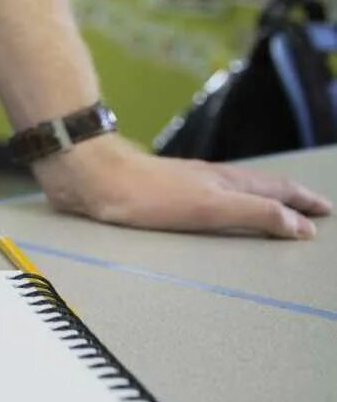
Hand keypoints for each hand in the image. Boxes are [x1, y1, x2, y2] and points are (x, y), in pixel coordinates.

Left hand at [36, 135, 329, 237]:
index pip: (275, 189)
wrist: (89, 176)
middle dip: (287, 198)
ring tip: (270, 209)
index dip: (302, 201)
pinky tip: (210, 208)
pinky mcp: (158, 193)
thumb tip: (302, 225)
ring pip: (231, 190)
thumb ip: (256, 214)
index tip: (324, 210)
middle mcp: (208, 179)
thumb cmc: (145, 193)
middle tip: (310, 208)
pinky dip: (224, 204)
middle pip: (257, 186)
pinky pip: (205, 198)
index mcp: (224, 182)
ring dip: (257, 200)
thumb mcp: (211, 207)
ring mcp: (183, 184)